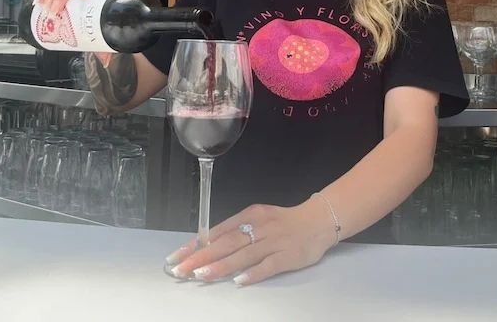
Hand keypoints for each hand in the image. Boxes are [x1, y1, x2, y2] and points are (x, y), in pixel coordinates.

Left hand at [165, 198, 335, 285]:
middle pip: (226, 243)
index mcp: (250, 216)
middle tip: (181, 269)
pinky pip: (268, 265)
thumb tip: (208, 245)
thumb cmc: (284, 221)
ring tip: (201, 275)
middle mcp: (259, 227)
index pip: (217, 231)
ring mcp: (274, 242)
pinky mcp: (288, 256)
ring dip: (221, 266)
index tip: (177, 256)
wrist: (318, 220)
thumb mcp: (258, 218)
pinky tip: (239, 281)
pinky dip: (253, 273)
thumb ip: (237, 231)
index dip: (196, 245)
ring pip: (243, 254)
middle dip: (201, 257)